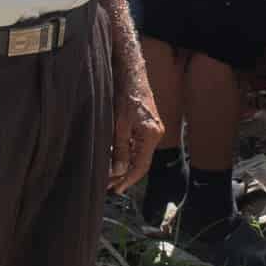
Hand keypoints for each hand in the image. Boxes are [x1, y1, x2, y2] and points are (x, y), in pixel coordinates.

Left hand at [107, 74, 165, 193]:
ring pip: (139, 155)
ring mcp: (153, 130)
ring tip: (110, 175)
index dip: (128, 180)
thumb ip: (119, 149)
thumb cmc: (125, 95)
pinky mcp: (148, 126)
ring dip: (125, 165)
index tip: (116, 190)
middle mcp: (155, 135)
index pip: (141, 166)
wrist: (131, 75)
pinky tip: (116, 159)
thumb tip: (118, 171)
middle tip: (110, 185)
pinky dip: (128, 154)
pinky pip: (138, 146)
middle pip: (141, 162)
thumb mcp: (119, 125)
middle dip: (125, 175)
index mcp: (151, 136)